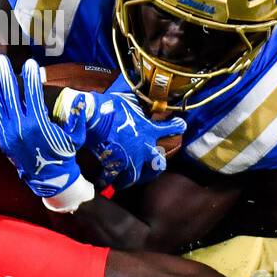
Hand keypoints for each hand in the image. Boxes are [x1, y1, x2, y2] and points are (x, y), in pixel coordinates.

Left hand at [0, 55, 94, 210]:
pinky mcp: (0, 137)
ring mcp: (7, 132)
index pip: (33, 95)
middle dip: (6, 75)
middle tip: (2, 59)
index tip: (30, 63)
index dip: (31, 78)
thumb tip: (82, 99)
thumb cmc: (64, 154)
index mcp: (38, 124)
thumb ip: (77, 118)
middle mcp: (20, 127)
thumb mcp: (76, 137)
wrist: (49, 179)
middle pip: (10, 95)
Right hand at [58, 89, 185, 189]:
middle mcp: (143, 148)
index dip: (176, 127)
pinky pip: (110, 177)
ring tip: (123, 183)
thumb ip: (137, 102)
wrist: (95, 117)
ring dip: (129, 180)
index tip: (181, 126)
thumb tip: (139, 94)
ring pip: (135, 176)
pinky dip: (105, 180)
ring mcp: (130, 159)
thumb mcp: (129, 101)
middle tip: (153, 168)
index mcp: (149, 130)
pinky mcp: (114, 165)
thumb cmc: (111, 107)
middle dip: (156, 167)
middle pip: (158, 164)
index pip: (169, 128)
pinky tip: (101, 183)